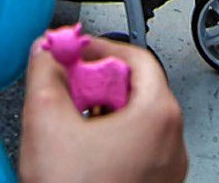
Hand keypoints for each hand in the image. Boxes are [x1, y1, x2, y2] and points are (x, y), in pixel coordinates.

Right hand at [19, 34, 186, 182]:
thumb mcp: (46, 120)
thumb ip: (45, 73)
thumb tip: (46, 52)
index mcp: (158, 116)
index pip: (135, 56)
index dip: (97, 49)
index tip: (73, 53)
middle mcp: (173, 142)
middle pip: (137, 90)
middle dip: (96, 85)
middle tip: (67, 92)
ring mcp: (167, 171)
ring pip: (135, 123)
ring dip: (100, 116)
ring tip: (69, 128)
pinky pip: (137, 152)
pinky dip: (110, 144)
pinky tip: (80, 157)